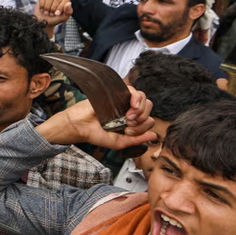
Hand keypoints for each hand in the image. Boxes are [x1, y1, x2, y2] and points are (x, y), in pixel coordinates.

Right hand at [34, 0, 72, 26]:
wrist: (43, 22)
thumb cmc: (54, 20)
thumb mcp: (62, 19)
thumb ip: (68, 12)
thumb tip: (69, 3)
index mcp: (65, 3)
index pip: (65, 1)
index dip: (60, 7)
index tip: (56, 14)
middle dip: (53, 8)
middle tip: (51, 14)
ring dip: (47, 8)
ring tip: (47, 12)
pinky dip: (42, 6)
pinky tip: (43, 9)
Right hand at [36, 86, 156, 149]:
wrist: (80, 125)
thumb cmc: (96, 134)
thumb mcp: (119, 142)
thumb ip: (137, 140)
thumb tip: (155, 136)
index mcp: (132, 122)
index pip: (149, 121)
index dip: (143, 127)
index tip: (129, 131)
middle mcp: (129, 110)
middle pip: (149, 110)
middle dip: (142, 120)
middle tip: (129, 124)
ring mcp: (124, 101)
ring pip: (145, 100)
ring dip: (140, 111)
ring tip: (128, 117)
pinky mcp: (117, 93)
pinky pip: (134, 91)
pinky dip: (137, 100)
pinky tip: (130, 108)